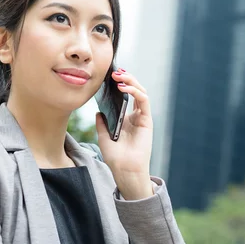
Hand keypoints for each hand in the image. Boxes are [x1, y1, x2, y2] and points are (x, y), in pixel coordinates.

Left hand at [95, 67, 153, 199]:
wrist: (125, 170)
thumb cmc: (116, 158)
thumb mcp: (103, 138)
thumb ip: (102, 124)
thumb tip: (98, 112)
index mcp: (127, 119)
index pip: (126, 96)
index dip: (120, 85)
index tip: (109, 77)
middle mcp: (136, 116)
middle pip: (135, 91)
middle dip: (126, 79)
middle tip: (114, 73)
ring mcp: (142, 118)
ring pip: (141, 92)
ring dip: (131, 81)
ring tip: (119, 77)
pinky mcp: (147, 121)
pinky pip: (144, 101)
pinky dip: (135, 91)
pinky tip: (124, 88)